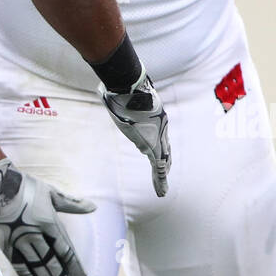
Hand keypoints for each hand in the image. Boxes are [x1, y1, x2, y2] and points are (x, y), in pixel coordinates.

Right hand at [0, 159, 95, 275]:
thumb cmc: (26, 187)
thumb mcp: (51, 193)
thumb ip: (72, 204)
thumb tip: (92, 207)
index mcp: (50, 224)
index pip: (65, 250)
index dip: (74, 266)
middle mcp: (37, 236)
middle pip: (53, 264)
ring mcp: (21, 243)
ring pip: (38, 268)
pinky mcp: (8, 246)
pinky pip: (20, 267)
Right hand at [101, 71, 170, 196]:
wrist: (127, 85)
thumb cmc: (122, 86)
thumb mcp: (122, 96)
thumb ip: (121, 102)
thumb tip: (109, 94)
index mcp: (154, 116)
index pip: (159, 135)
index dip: (161, 148)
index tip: (159, 157)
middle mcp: (159, 127)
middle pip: (164, 150)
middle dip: (164, 164)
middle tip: (165, 177)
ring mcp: (157, 136)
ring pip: (162, 160)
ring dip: (160, 177)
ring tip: (162, 190)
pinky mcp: (152, 144)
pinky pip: (158, 166)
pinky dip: (160, 179)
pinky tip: (162, 190)